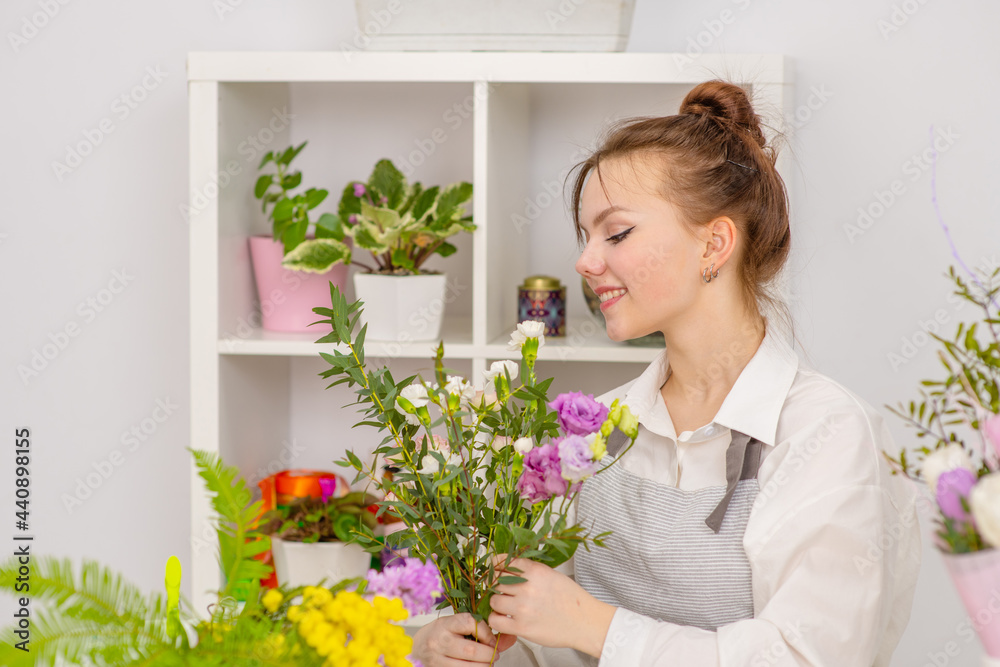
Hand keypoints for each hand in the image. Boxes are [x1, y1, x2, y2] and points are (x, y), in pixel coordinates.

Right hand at [412, 613, 516, 665]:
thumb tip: (511, 638)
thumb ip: (484, 630)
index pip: (470, 623)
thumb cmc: (443, 633)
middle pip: (471, 650)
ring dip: (484, 666)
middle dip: (489, 654)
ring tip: (486, 663)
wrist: (418, 647)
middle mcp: (439, 642)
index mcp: (445, 624)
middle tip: (494, 655)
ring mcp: (437, 660)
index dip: (486, 632)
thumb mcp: (459, 626)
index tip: (491, 639)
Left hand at [487, 556, 615, 656]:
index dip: (496, 565)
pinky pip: (495, 620)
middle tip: (505, 591)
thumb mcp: (552, 575)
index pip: (504, 562)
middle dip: (498, 586)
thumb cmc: (571, 599)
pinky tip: (506, 619)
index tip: (494, 569)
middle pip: (496, 581)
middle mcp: (527, 588)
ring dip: (498, 603)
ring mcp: (523, 608)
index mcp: (536, 571)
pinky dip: (497, 620)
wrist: (585, 622)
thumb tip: (509, 567)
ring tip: (507, 607)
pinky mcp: (522, 627)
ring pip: (493, 600)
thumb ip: (530, 570)